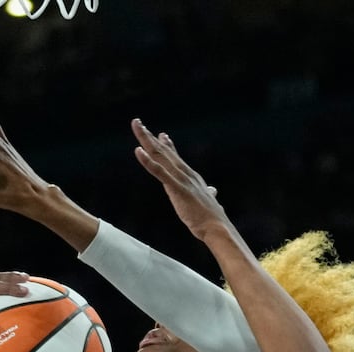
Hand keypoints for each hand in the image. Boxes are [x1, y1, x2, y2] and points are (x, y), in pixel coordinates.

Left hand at [129, 120, 233, 243]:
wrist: (217, 227)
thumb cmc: (212, 218)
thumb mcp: (208, 202)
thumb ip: (208, 194)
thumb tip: (213, 191)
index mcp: (191, 177)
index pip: (176, 158)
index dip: (167, 146)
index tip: (161, 135)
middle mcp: (185, 173)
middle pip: (164, 152)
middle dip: (150, 137)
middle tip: (138, 122)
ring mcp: (181, 179)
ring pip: (160, 156)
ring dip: (146, 140)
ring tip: (137, 126)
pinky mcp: (176, 188)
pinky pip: (159, 172)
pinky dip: (148, 161)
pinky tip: (138, 151)